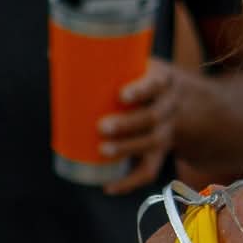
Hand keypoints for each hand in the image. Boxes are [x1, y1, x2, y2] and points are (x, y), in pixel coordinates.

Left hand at [98, 58, 178, 194]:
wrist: (191, 103)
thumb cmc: (149, 80)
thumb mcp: (140, 66)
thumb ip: (102, 63)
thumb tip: (52, 55)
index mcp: (162, 81)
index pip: (156, 85)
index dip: (141, 90)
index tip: (121, 95)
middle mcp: (168, 107)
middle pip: (152, 117)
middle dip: (128, 124)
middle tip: (102, 127)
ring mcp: (166, 131)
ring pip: (152, 143)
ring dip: (128, 148)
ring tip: (103, 151)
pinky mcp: (161, 151)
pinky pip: (150, 169)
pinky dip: (131, 182)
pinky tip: (109, 186)